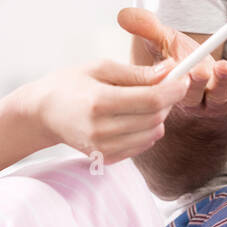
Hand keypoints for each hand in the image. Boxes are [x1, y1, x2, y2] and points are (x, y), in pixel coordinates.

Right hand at [17, 59, 192, 164]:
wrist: (43, 112)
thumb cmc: (71, 84)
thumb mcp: (101, 68)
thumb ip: (137, 73)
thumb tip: (170, 71)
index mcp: (98, 101)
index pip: (150, 100)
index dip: (173, 90)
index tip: (183, 78)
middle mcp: (100, 129)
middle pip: (154, 118)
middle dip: (167, 100)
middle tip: (165, 85)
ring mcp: (102, 148)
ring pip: (152, 134)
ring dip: (158, 117)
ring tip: (145, 101)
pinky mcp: (105, 158)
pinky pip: (141, 147)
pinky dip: (146, 131)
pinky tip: (134, 118)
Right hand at [116, 8, 226, 121]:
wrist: (209, 79)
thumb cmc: (182, 60)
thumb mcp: (164, 43)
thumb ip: (148, 30)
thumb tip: (124, 15)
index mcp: (170, 94)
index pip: (167, 94)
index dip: (173, 84)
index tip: (178, 69)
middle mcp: (194, 104)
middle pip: (195, 98)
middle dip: (198, 84)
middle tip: (201, 70)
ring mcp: (218, 106)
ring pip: (221, 98)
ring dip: (225, 82)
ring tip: (224, 65)